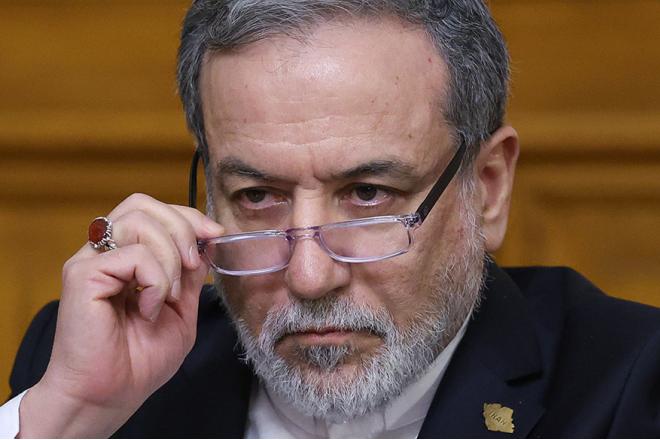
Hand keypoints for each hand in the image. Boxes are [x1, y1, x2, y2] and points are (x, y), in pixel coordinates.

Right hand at [18, 193, 223, 437]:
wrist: (112, 395)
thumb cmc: (140, 359)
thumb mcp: (181, 309)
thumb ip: (191, 273)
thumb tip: (207, 240)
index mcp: (125, 255)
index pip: (153, 210)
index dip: (188, 215)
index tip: (215, 234)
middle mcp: (104, 252)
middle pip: (142, 203)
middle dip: (181, 226)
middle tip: (193, 264)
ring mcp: (91, 261)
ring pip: (138, 222)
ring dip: (170, 256)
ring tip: (169, 295)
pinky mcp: (82, 275)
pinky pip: (134, 256)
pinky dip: (156, 281)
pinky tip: (149, 309)